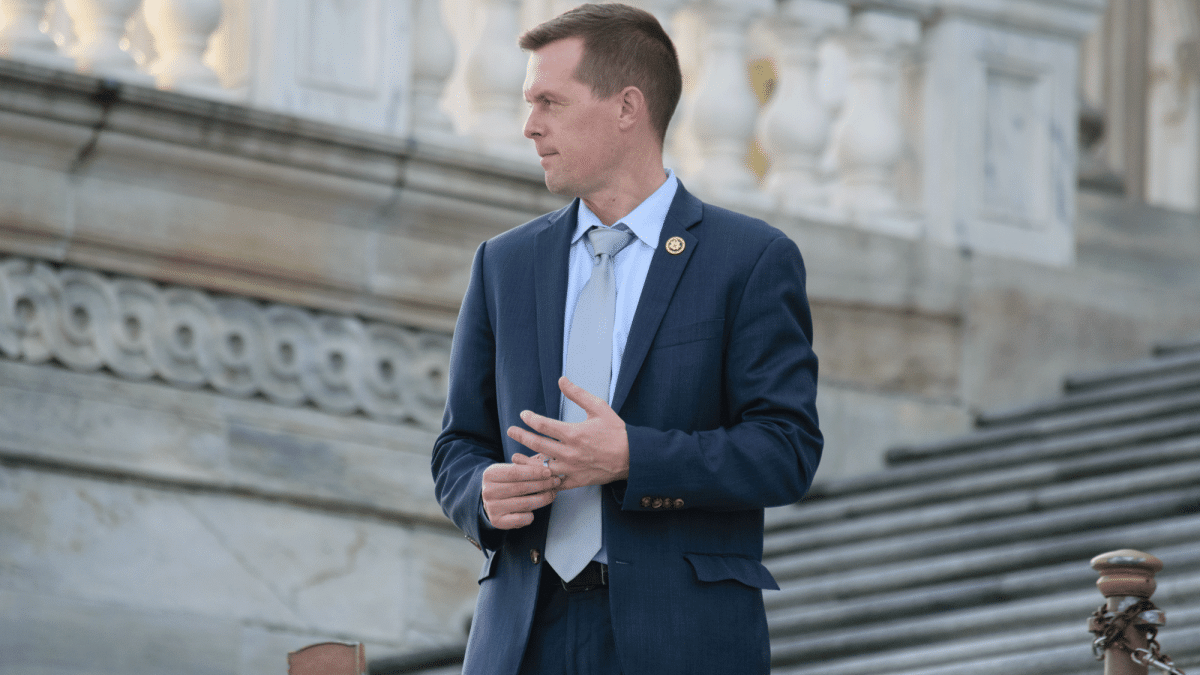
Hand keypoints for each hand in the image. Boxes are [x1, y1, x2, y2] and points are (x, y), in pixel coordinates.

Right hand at [481, 454, 559, 529]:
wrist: (491, 500)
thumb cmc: (506, 482)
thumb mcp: (510, 470)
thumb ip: (526, 467)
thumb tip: (547, 468)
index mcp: (490, 474)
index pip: (515, 472)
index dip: (534, 472)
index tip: (549, 472)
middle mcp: (488, 491)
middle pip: (521, 488)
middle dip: (542, 484)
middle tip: (556, 482)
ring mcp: (492, 507)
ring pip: (524, 504)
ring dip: (542, 499)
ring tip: (552, 493)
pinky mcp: (497, 521)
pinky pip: (520, 519)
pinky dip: (531, 515)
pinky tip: (534, 510)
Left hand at [506, 376, 629, 490]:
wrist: (633, 457)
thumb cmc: (616, 431)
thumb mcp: (599, 407)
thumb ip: (578, 394)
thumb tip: (561, 379)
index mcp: (574, 433)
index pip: (543, 425)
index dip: (530, 419)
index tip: (523, 415)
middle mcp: (570, 452)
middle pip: (538, 444)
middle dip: (521, 436)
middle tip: (511, 431)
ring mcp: (572, 468)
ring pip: (542, 468)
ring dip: (526, 462)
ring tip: (514, 457)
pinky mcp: (577, 481)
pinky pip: (555, 484)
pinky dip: (543, 481)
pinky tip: (534, 476)